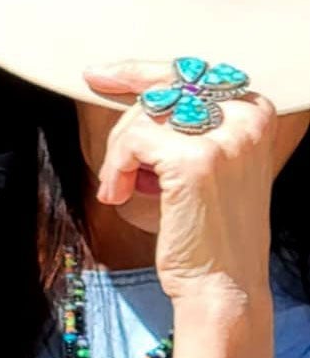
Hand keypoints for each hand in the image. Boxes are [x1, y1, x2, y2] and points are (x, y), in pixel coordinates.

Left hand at [83, 61, 276, 307]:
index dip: (140, 71)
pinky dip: (115, 168)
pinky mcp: (194, 161)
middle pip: (163, 89)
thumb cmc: (208, 229)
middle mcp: (246, 118)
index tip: (103, 74)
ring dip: (118, 152)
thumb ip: (187, 123)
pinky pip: (132, 142)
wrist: (222, 286)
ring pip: (143, 115)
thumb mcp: (209, 163)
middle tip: (101, 124)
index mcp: (256, 114)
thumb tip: (129, 84)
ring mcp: (223, 138)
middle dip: (123, 113)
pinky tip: (119, 195)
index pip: (190, 72)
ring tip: (119, 186)